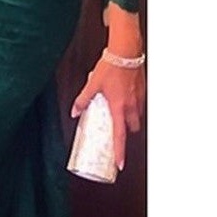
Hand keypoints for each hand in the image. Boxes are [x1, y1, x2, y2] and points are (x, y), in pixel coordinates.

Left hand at [71, 56, 144, 170]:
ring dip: (129, 118)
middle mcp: (132, 106)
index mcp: (119, 107)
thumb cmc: (111, 67)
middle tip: (116, 129)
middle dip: (126, 131)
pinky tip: (124, 97)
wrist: (125, 52)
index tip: (119, 163)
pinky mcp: (142, 90)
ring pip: (137, 116)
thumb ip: (83, 99)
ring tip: (118, 111)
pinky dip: (133, 105)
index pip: (120, 135)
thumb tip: (74, 111)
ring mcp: (139, 98)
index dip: (120, 151)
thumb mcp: (92, 84)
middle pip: (132, 127)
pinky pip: (139, 104)